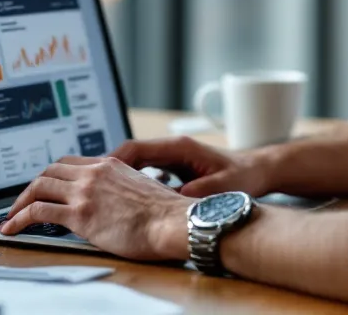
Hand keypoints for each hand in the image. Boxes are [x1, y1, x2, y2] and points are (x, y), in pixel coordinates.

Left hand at [0, 156, 195, 260]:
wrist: (174, 222)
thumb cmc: (167, 214)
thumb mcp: (143, 190)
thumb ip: (124, 190)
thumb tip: (118, 202)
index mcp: (110, 165)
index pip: (71, 163)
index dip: (53, 176)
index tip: (45, 187)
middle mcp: (94, 172)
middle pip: (50, 171)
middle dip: (32, 187)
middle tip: (23, 202)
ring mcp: (85, 192)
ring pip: (39, 186)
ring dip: (20, 202)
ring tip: (11, 217)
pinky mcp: (80, 214)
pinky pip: (38, 211)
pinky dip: (20, 218)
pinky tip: (13, 227)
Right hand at [111, 137, 271, 197]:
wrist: (258, 171)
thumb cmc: (243, 176)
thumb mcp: (223, 185)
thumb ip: (201, 190)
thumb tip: (179, 197)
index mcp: (179, 147)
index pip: (136, 149)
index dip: (114, 163)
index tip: (97, 177)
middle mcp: (171, 148)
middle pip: (129, 154)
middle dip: (107, 170)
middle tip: (89, 188)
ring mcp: (171, 156)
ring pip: (134, 163)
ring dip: (117, 177)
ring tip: (99, 196)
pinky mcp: (173, 167)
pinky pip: (144, 171)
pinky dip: (130, 183)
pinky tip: (122, 200)